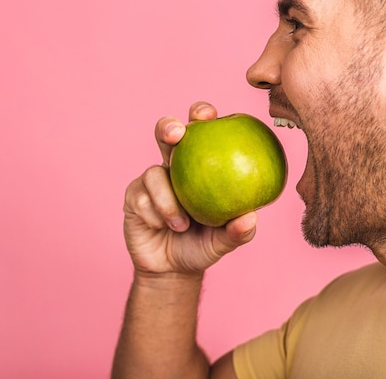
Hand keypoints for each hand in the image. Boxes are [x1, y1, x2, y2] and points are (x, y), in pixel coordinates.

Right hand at [123, 102, 256, 276]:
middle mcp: (174, 166)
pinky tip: (163, 227)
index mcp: (200, 165)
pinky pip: (142, 199)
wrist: (172, 269)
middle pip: (167, 132)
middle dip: (170, 126)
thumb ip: (238, 231)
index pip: (202, 132)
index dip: (201, 115)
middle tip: (177, 135)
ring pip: (153, 173)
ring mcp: (151, 180)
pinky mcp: (133, 196)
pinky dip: (156, 215)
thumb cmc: (203, 246)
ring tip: (181, 225)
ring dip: (167, 200)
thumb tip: (252, 216)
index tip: (209, 116)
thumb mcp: (224, 241)